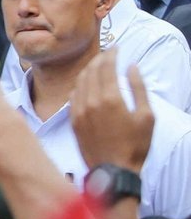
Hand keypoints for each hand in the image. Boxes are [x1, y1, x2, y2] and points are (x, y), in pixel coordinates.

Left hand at [72, 51, 152, 173]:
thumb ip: (139, 89)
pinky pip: (73, 95)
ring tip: (98, 65)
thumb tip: (132, 67)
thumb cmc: (135, 146)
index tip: (117, 48)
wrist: (113, 171)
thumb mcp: (146, 117)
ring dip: (88, 70)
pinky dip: (80, 84)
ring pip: (80, 81)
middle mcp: (91, 101)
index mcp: (110, 98)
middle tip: (107, 54)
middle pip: (91, 71)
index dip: (111, 54)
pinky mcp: (73, 120)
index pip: (107, 67)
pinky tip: (86, 84)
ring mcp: (79, 110)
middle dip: (99, 59)